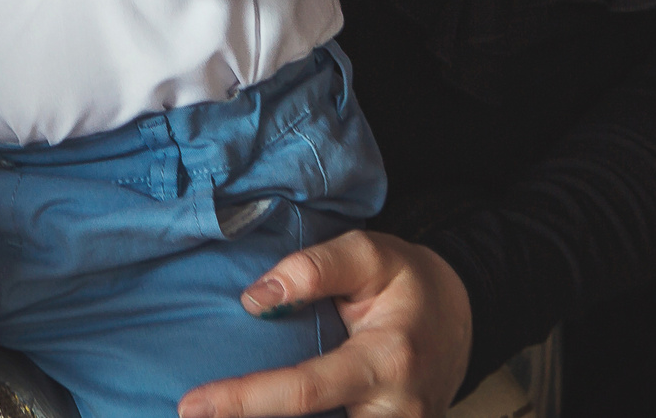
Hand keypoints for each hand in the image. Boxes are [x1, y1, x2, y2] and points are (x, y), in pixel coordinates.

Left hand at [176, 231, 471, 417]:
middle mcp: (394, 413)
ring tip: (221, 417)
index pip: (305, 389)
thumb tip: (254, 299)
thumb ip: (314, 268)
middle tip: (195, 416)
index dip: (245, 401)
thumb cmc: (408, 284)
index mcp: (386, 361)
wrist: (461, 319)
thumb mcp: (370, 254)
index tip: (194, 405)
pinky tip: (270, 416)